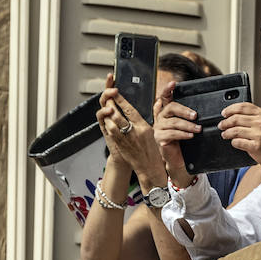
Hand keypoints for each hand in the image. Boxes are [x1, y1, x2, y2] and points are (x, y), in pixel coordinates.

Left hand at [96, 74, 165, 189]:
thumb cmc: (153, 150)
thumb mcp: (153, 131)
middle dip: (111, 105)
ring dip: (108, 115)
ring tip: (107, 109)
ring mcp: (126, 139)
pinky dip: (108, 125)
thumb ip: (149, 117)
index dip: (120, 99)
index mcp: (144, 126)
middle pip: (118, 115)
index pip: (129, 109)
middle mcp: (134, 132)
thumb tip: (152, 104)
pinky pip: (112, 133)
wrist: (150, 167)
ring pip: (112, 123)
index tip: (115, 91)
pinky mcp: (121, 145)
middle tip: (108, 98)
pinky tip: (108, 122)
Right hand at [152, 81, 198, 187]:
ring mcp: (158, 129)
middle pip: (170, 108)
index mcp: (166, 113)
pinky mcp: (160, 138)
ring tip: (198, 128)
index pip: (165, 98)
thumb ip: (188, 116)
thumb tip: (198, 109)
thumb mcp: (187, 126)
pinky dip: (183, 134)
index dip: (167, 90)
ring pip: (173, 122)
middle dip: (184, 110)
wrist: (179, 160)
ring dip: (188, 125)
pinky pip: (172, 133)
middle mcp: (160, 119)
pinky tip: (190, 135)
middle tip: (195, 115)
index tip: (173, 83)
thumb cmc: (184, 142)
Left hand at [217, 102, 260, 172]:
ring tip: (225, 134)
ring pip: (235, 130)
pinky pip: (238, 142)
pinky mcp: (255, 146)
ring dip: (226, 133)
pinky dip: (233, 142)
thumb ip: (253, 116)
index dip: (230, 109)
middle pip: (236, 118)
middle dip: (225, 122)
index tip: (224, 113)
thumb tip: (234, 114)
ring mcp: (259, 134)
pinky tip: (234, 142)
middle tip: (222, 125)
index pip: (242, 107)